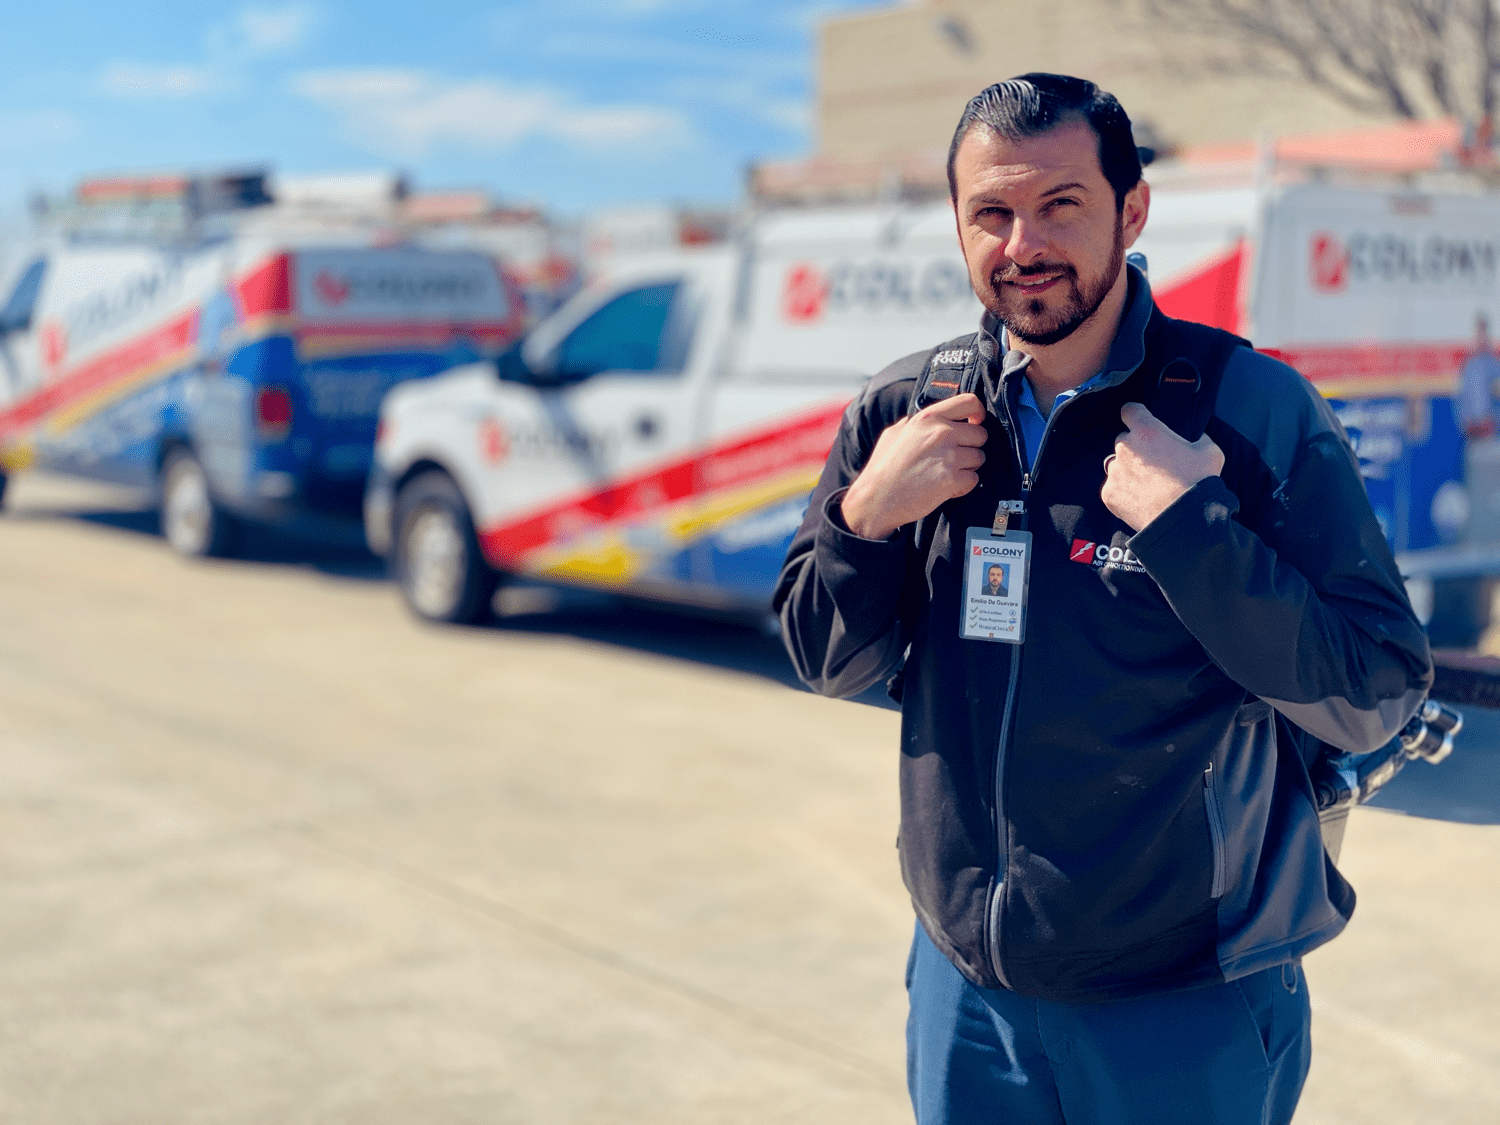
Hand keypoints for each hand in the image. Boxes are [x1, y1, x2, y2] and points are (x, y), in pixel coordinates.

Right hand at [841, 394, 987, 538]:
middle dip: (971, 446)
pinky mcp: (952, 480)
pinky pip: (973, 479)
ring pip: (979, 458)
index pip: (969, 401)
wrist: (875, 499)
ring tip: (946, 473)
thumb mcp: (894, 434)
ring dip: (967, 467)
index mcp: (928, 418)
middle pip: (981, 434)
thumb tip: (930, 419)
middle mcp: (942, 433)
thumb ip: (915, 423)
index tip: (975, 422)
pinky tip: (945, 488)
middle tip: (954, 457)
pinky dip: (963, 486)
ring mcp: (948, 457)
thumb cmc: (882, 467)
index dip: (978, 412)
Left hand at [1102, 402, 1224, 531]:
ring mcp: (1115, 471)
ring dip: (1129, 470)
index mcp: (1148, 431)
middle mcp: (1126, 447)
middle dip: (1137, 448)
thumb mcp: (1210, 452)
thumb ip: (1198, 438)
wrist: (1184, 522)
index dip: (1135, 415)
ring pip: (1117, 464)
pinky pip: (1113, 487)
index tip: (1140, 421)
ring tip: (1148, 484)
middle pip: (1124, 440)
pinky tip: (1141, 499)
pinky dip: (1124, 492)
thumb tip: (1197, 437)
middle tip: (1154, 463)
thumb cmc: (1199, 484)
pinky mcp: (1109, 493)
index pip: (1130, 410)